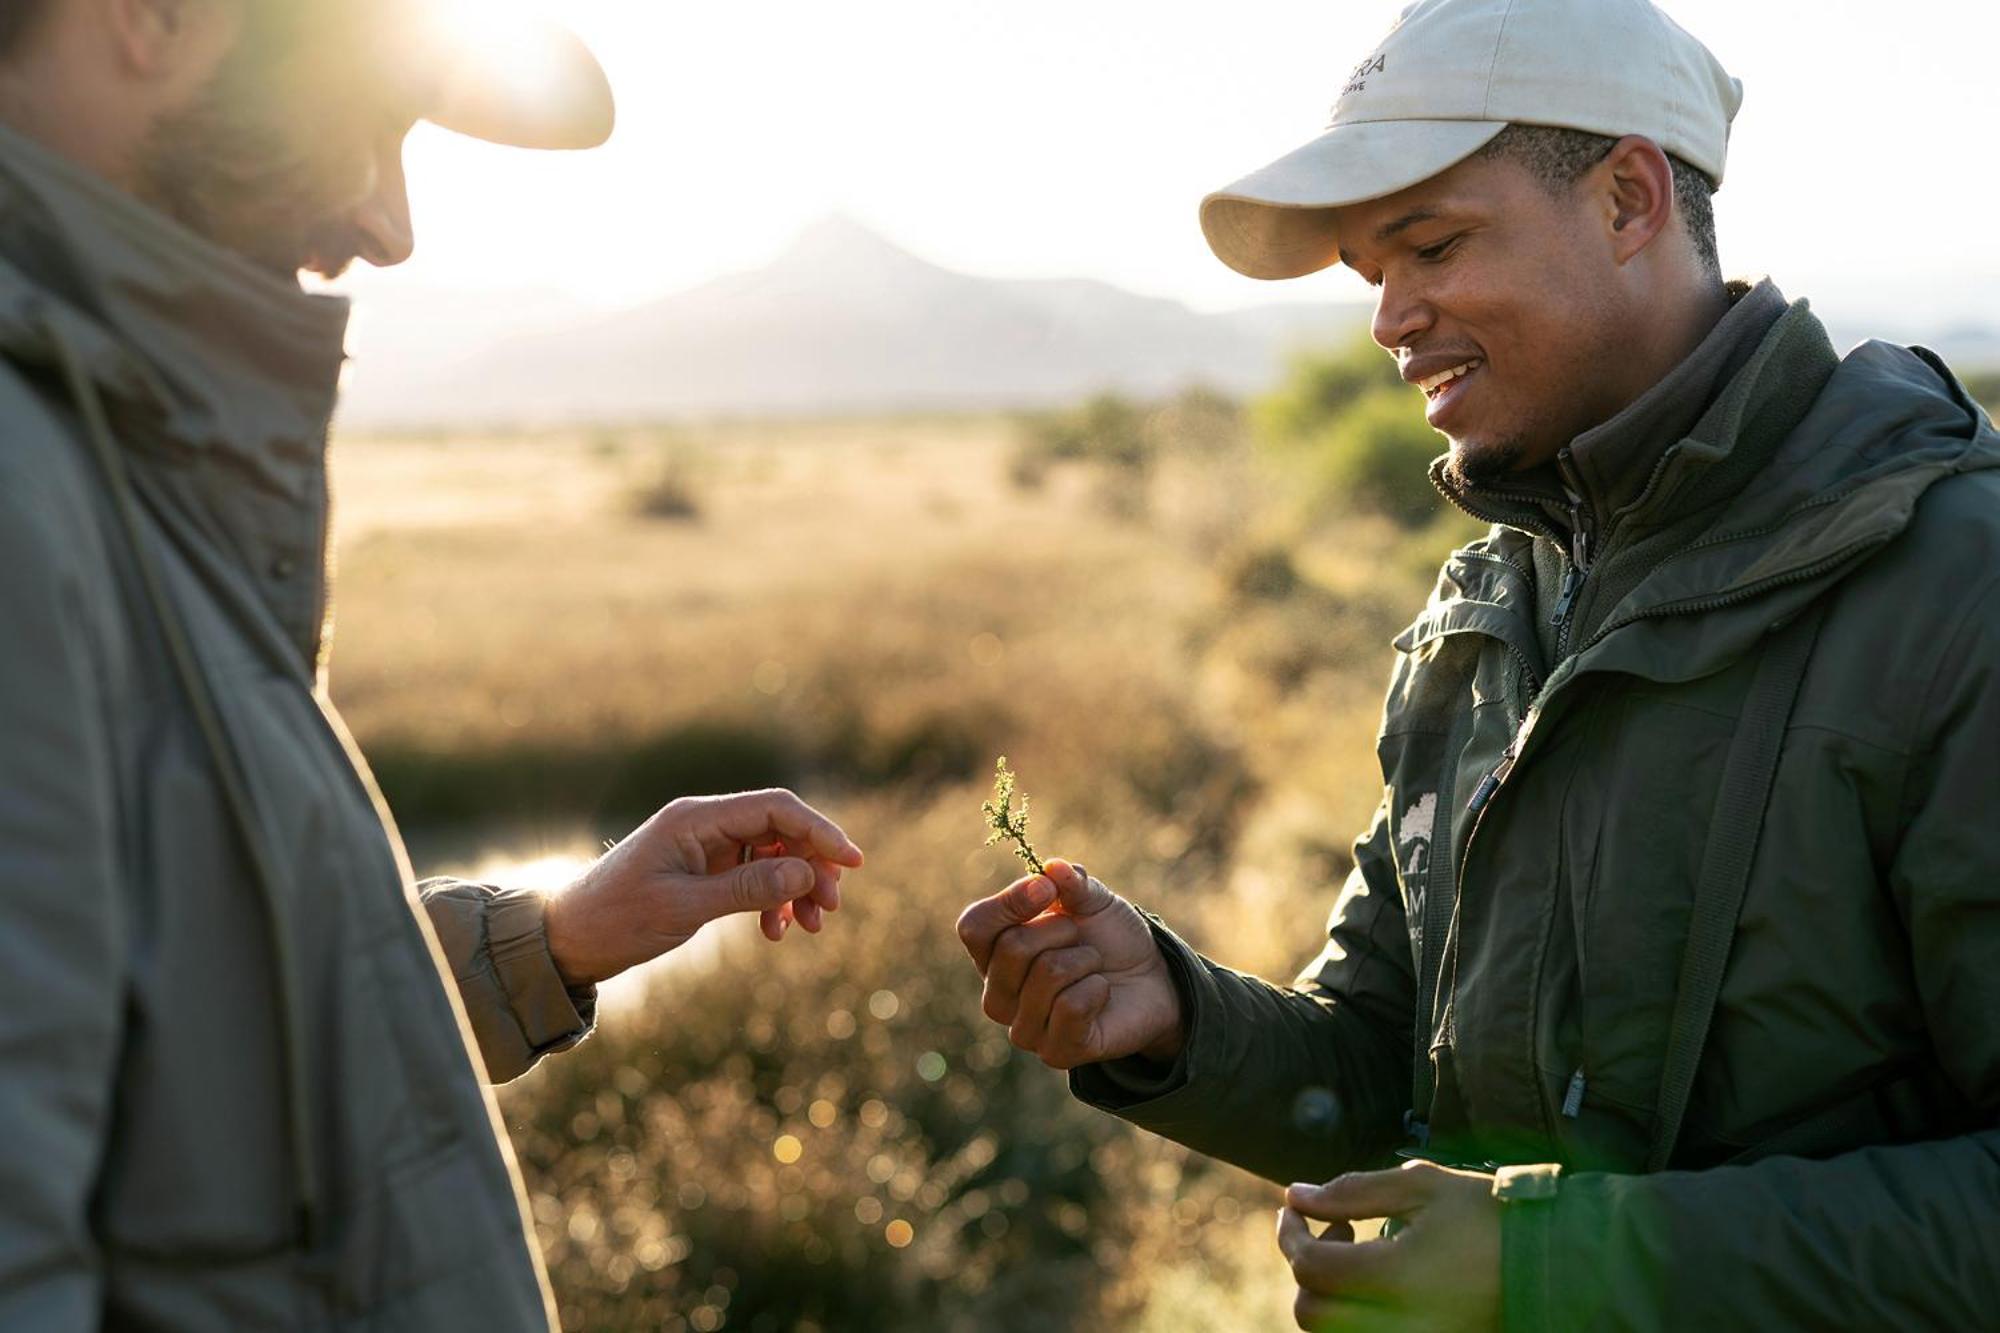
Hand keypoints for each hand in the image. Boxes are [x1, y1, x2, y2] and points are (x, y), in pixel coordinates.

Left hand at [542, 788, 863, 986]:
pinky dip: (771, 900)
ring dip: (796, 888)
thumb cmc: (616, 919)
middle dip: (813, 867)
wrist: (567, 939)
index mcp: (696, 818)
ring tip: (809, 927)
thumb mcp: (683, 908)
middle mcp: (704, 824)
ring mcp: (704, 847)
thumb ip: (746, 889)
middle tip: (830, 909)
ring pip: (772, 856)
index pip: (776, 809)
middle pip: (781, 831)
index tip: (854, 863)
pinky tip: (774, 931)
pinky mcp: (702, 870)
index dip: (821, 831)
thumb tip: (807, 875)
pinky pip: (753, 876)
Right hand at [954, 857, 1182, 1068]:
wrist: (1152, 981)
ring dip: (1085, 960)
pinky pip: (1071, 1007)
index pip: (974, 926)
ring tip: (1092, 967)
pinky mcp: (1056, 1052)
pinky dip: (1097, 989)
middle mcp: (999, 995)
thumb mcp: (1093, 901)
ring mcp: (1025, 1029)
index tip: (1047, 888)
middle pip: (1012, 948)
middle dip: (1060, 930)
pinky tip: (1101, 993)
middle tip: (1080, 938)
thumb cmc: (1109, 939)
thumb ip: (1072, 882)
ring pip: (1048, 974)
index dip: (1008, 902)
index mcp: (994, 954)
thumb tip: (1052, 867)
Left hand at [1277, 1161, 1500, 1332]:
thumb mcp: (1423, 1187)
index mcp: (1398, 1278)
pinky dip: (1354, 1311)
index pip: (1312, 1268)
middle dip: (1305, 1268)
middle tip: (1333, 1229)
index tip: (1296, 1207)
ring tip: (1355, 1251)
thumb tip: (1296, 1196)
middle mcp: (1400, 1323)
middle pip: (1312, 1314)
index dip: (1291, 1234)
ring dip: (1326, 1293)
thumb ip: (1353, 1191)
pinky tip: (1376, 1277)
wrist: (1556, 1263)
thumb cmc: (1492, 1216)